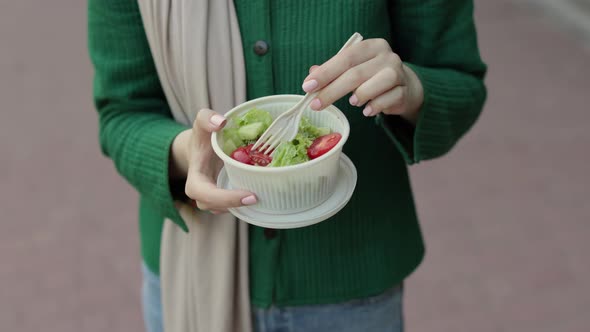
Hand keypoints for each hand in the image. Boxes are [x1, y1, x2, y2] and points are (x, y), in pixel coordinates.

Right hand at [170, 109, 256, 213]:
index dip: (225, 198)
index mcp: (195, 178)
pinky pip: (234, 206)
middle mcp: (202, 193)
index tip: (248, 195)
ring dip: (243, 206)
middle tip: (258, 197)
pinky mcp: (225, 199)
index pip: (204, 194)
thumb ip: (206, 118)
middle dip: (235, 205)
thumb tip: (221, 122)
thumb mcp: (202, 123)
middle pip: (215, 206)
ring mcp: (214, 198)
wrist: (202, 147)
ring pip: (226, 209)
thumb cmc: (203, 136)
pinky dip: (247, 202)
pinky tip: (263, 192)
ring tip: (263, 196)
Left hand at [302, 38, 423, 123]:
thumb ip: (333, 71)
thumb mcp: (353, 69)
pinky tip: (367, 111)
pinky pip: (389, 99)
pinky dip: (375, 106)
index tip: (307, 86)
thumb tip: (311, 74)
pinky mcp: (404, 91)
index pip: (345, 57)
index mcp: (371, 47)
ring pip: (377, 83)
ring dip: (360, 95)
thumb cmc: (372, 77)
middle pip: (356, 73)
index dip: (325, 72)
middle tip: (316, 105)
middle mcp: (386, 56)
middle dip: (332, 91)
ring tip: (352, 102)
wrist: (405, 87)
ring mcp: (398, 73)